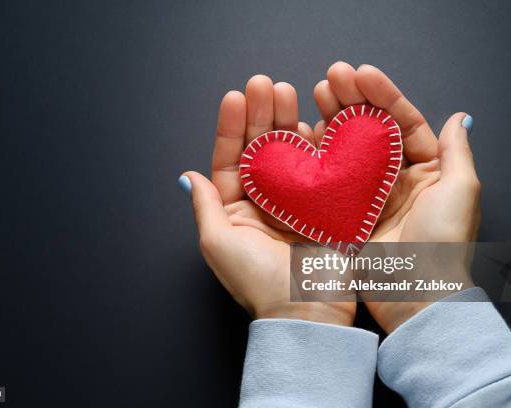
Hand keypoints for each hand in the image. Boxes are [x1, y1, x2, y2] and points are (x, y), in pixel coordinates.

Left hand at [182, 76, 354, 325]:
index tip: (235, 97)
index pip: (230, 161)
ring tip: (288, 91)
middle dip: (260, 116)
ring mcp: (296, 203)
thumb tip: (186, 176)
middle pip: (260, 150)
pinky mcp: (324, 207)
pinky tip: (313, 120)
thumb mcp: (218, 243)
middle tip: (264, 84)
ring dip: (287, 122)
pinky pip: (319, 169)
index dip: (230, 128)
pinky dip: (317, 145)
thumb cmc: (257, 282)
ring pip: (290, 154)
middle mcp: (265, 204)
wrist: (306, 312)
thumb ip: (206, 205)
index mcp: (236, 211)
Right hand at [313, 62, 479, 332]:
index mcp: (424, 171)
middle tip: (331, 77)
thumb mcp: (460, 192)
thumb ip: (456, 152)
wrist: (414, 297)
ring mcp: (366, 196)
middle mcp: (394, 180)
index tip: (360, 73)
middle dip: (352, 101)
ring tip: (314, 95)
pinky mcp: (343, 214)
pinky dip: (315, 156)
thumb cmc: (442, 245)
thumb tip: (460, 117)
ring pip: (346, 150)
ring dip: (331, 121)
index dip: (382, 95)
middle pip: (371, 131)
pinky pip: (327, 178)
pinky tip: (302, 133)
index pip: (402, 122)